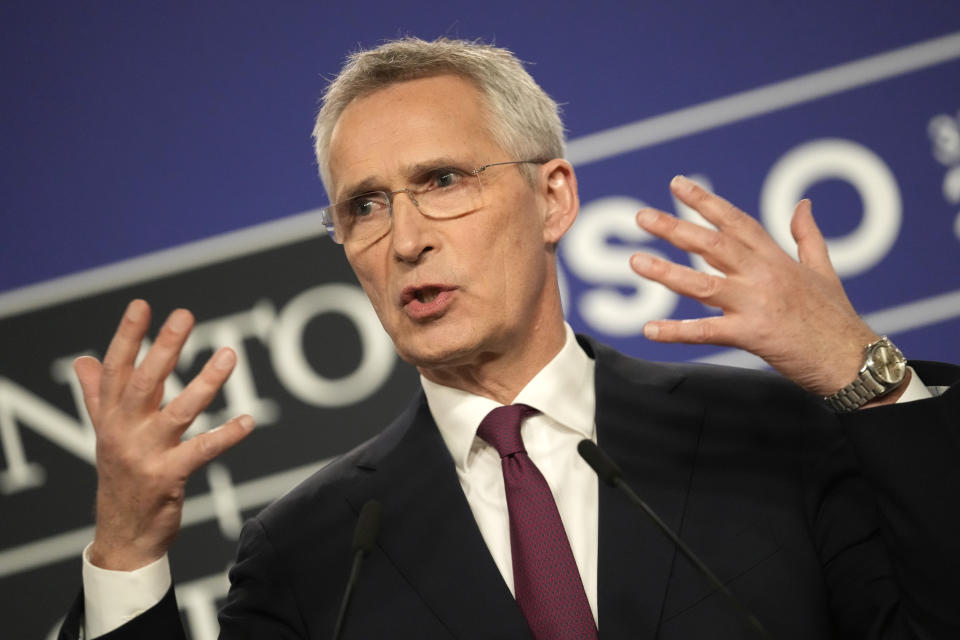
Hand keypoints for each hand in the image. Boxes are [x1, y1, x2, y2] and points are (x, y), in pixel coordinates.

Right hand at [75, 299, 253, 570]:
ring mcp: (145, 455)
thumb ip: (98, 395)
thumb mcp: (106, 434)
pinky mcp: (168, 477)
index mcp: (110, 417)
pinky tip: (247, 420)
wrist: (122, 536)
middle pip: (144, 382)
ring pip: (178, 412)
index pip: (116, 369)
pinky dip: (226, 435)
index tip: (143, 305)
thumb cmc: (120, 477)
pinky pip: (201, 451)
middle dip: (164, 347)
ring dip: (205, 382)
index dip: (128, 336)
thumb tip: (83, 360)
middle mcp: (123, 432)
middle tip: (185, 315)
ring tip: (229, 355)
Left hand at [630, 175, 877, 395]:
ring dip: (666, 272)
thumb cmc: (837, 317)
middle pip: (712, 245)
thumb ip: (807, 236)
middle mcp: (763, 275)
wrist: (853, 359)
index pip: (735, 221)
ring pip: (702, 284)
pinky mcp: (752, 335)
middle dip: (675, 228)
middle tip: (642, 216)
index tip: (677, 185)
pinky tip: (649, 329)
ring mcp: (755, 304)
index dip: (705, 201)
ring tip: (635, 261)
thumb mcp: (824, 270)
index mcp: (775, 258)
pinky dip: (677, 332)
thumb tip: (803, 204)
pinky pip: (706, 332)